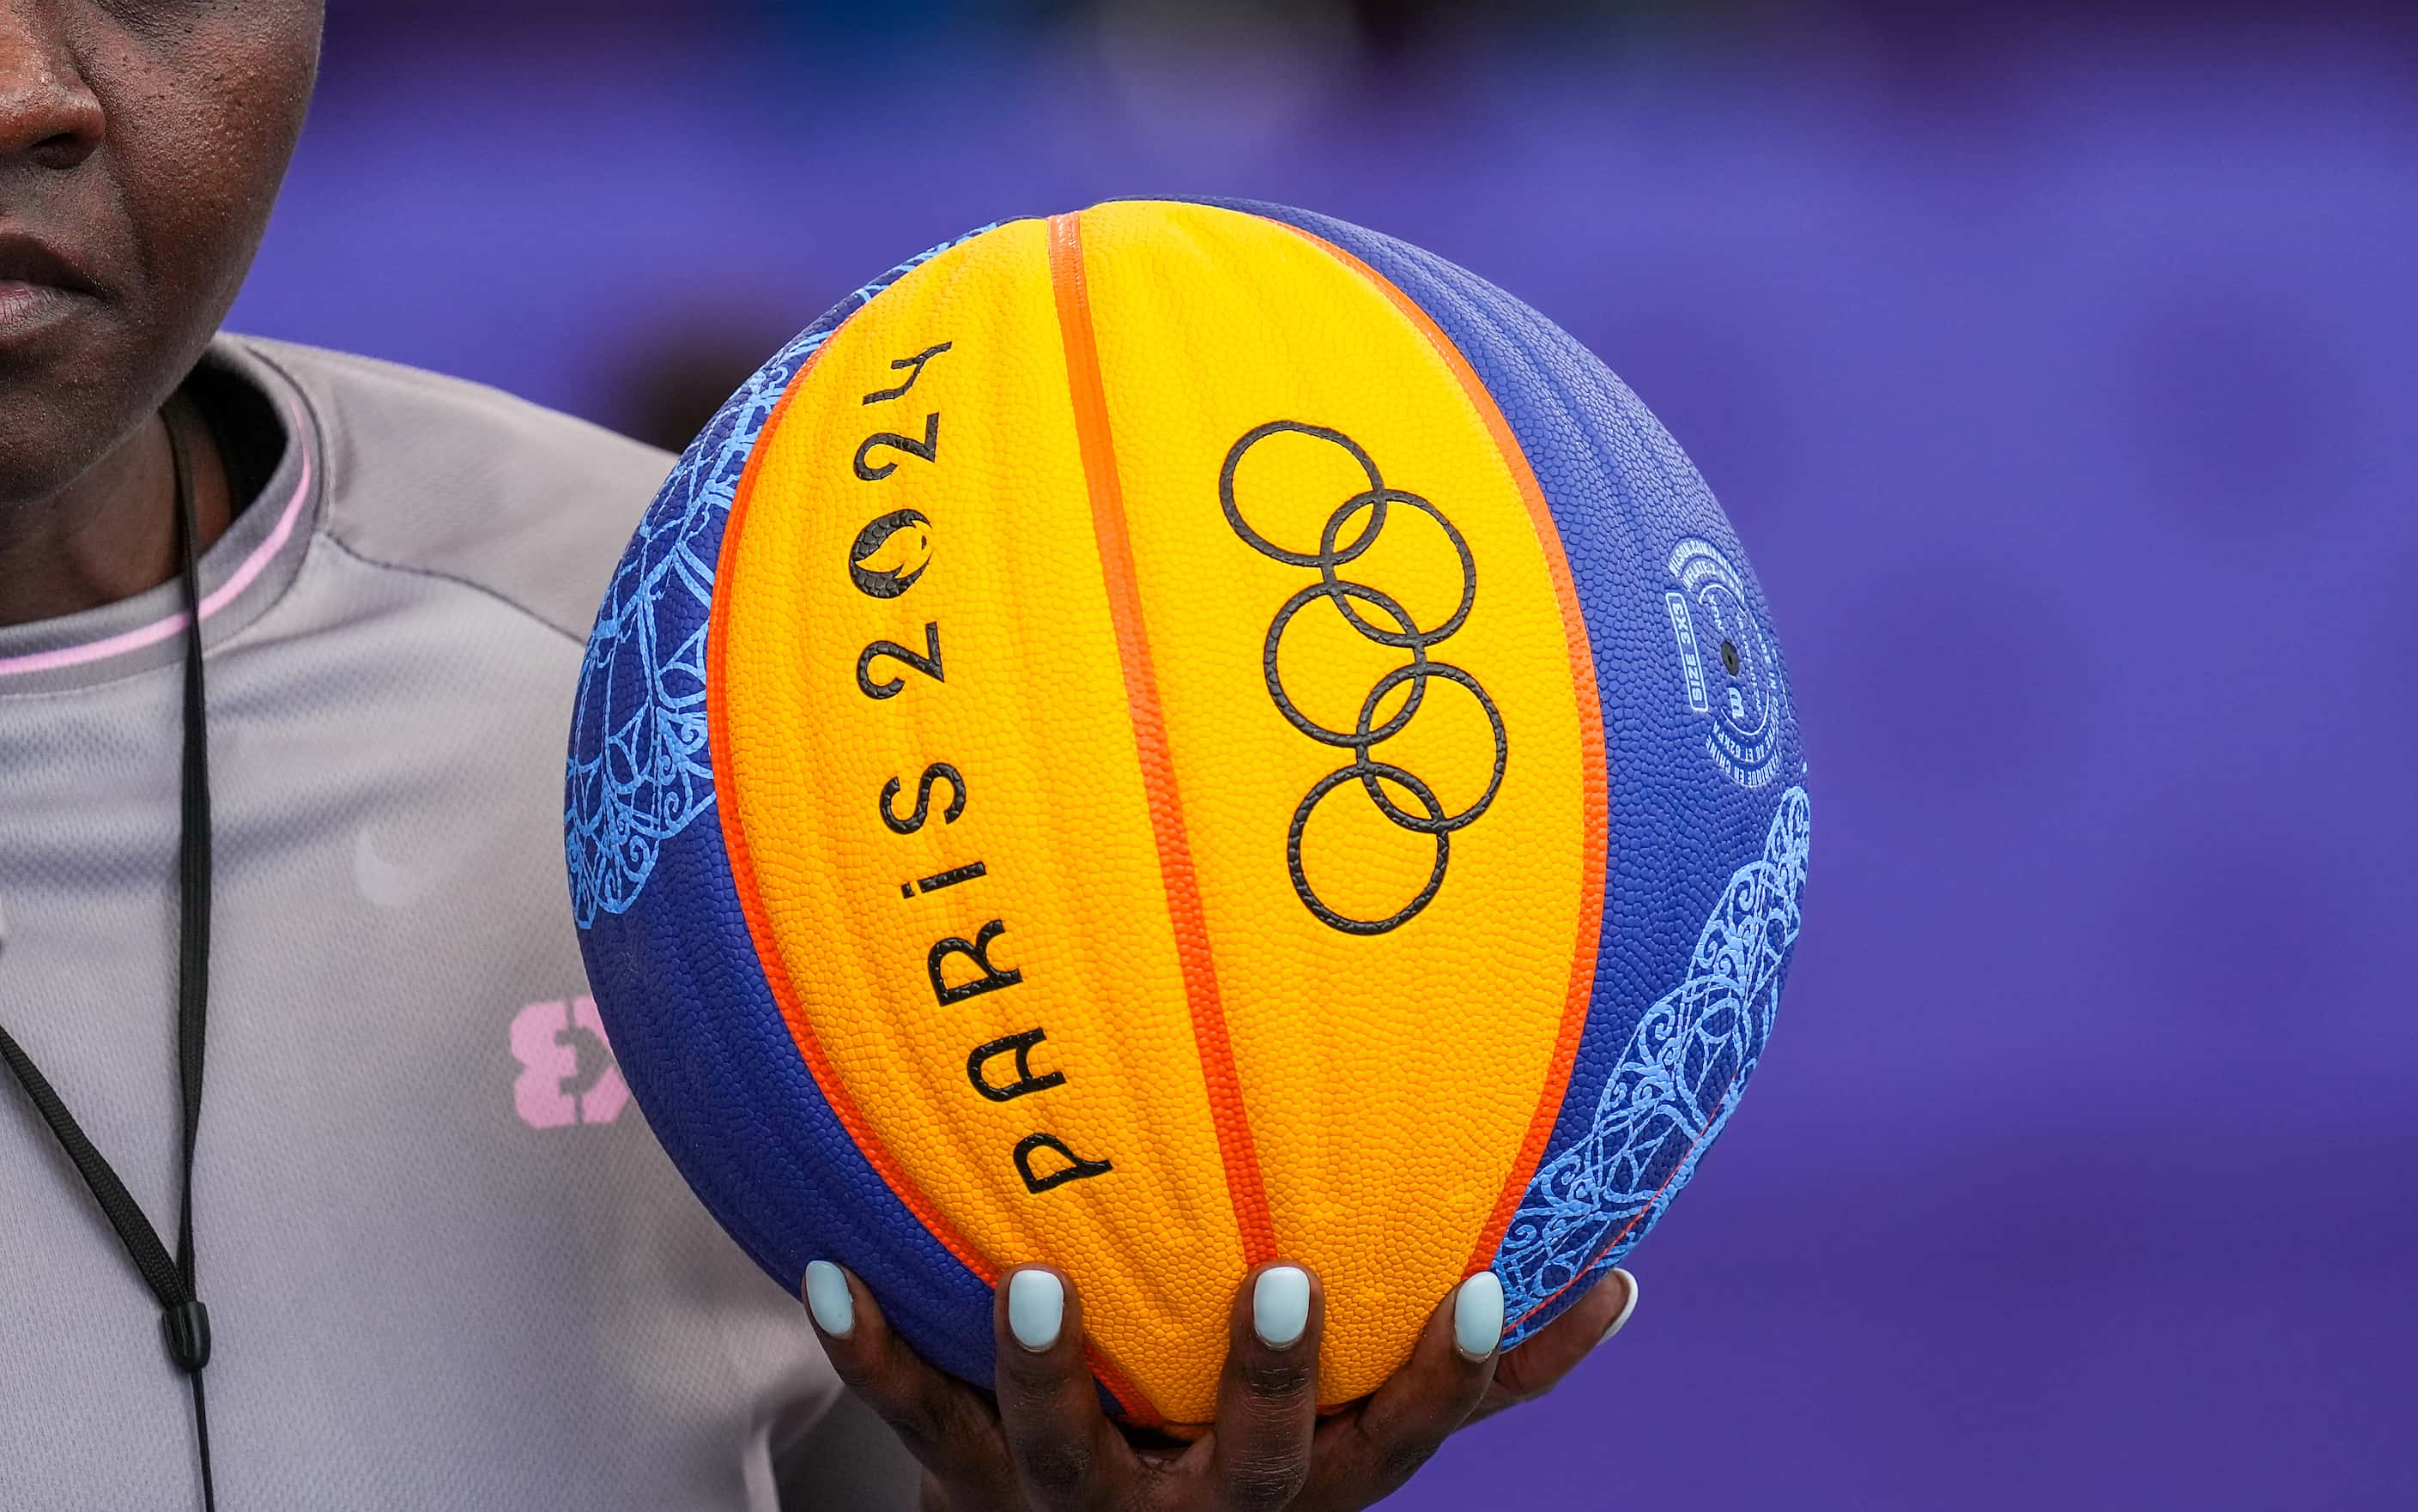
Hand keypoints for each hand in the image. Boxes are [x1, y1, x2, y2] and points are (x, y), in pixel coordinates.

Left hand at [801, 1256, 1638, 1510]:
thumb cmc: (1240, 1481)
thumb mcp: (1357, 1451)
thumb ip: (1474, 1385)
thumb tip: (1625, 1285)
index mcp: (1304, 1493)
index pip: (1399, 1443)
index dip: (1449, 1379)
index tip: (1492, 1283)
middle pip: (1249, 1465)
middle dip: (1265, 1384)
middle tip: (1278, 1279)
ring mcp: (1077, 1506)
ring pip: (1061, 1448)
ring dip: (1046, 1366)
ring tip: (1031, 1271)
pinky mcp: (969, 1489)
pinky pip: (915, 1420)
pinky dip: (870, 1350)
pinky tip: (824, 1266)